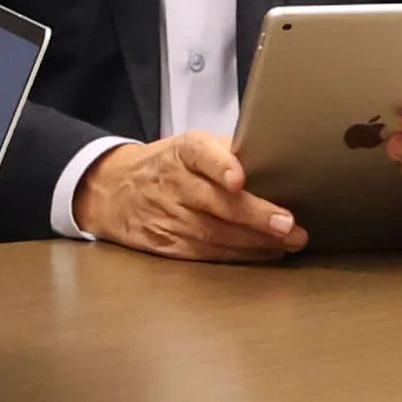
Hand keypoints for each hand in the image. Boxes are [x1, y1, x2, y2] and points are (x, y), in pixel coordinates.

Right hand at [73, 132, 306, 262]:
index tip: (239, 178)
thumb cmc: (167, 166)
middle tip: (288, 224)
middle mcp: (172, 183)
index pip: (201, 154)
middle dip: (255, 215)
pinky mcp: (164, 242)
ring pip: (213, 233)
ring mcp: (166, 215)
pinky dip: (238, 255)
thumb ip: (229, 151)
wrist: (113, 190)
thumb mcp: (191, 146)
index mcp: (182, 152)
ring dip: (254, 241)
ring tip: (288, 242)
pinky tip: (264, 253)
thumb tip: (280, 160)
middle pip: (214, 202)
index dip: (221, 166)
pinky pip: (205, 252)